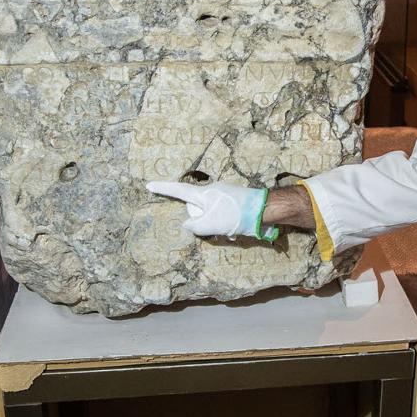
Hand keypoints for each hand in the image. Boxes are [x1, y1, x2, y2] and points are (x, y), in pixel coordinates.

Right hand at [145, 180, 278, 241]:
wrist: (266, 210)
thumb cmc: (236, 215)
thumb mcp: (209, 225)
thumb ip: (193, 226)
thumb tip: (188, 225)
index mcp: (203, 194)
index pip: (177, 191)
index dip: (162, 189)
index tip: (149, 185)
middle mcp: (211, 191)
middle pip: (195, 209)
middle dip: (201, 221)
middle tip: (216, 229)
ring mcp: (223, 195)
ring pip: (210, 214)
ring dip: (215, 226)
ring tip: (229, 231)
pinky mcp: (234, 201)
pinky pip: (222, 215)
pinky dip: (225, 225)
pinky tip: (236, 231)